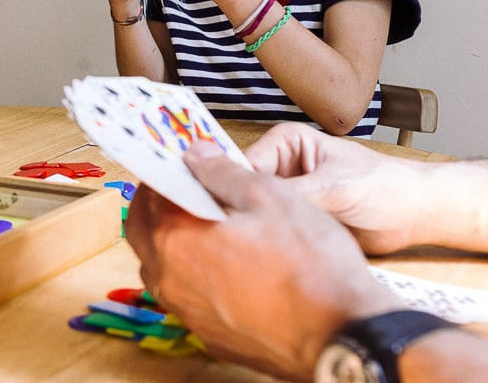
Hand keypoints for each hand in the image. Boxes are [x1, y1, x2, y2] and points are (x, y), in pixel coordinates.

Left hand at [125, 141, 398, 380]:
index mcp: (175, 238)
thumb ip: (222, 172)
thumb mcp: (269, 196)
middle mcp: (169, 279)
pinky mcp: (208, 334)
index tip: (179, 164)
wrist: (343, 334)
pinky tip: (225, 264)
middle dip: (158, 205)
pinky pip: (186, 295)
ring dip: (172, 240)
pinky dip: (193, 274)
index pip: (147, 195)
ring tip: (207, 224)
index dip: (162, 173)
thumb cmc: (310, 263)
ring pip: (161, 266)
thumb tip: (194, 154)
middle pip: (144, 231)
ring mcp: (186, 311)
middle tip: (187, 188)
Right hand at [246, 122, 429, 253]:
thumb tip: (253, 201)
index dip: (230, 189)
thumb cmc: (385, 186)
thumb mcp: (335, 187)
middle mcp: (280, 168)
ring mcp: (287, 196)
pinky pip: (273, 233)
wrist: (416, 214)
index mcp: (284, 143)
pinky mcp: (295, 223)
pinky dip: (272, 245)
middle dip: (241, 213)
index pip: (241, 166)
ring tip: (257, 250)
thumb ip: (293, 193)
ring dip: (256, 232)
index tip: (222, 214)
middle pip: (243, 191)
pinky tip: (272, 256)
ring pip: (255, 214)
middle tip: (238, 237)